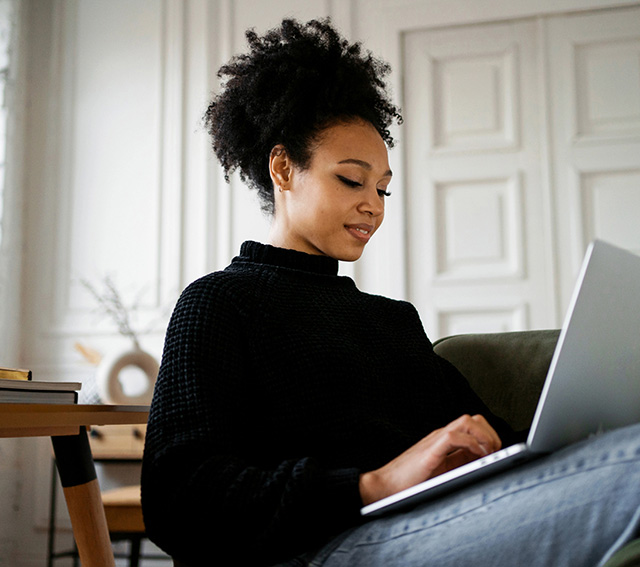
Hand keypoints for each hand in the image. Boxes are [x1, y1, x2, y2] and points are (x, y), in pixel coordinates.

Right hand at [359, 414, 501, 504]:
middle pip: (475, 418)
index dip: (490, 437)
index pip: (475, 426)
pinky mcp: (431, 448)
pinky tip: (476, 457)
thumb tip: (484, 469)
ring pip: (468, 421)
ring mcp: (436, 439)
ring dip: (485, 436)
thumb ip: (459, 466)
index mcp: (446, 440)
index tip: (499, 455)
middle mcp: (442, 435)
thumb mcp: (442, 473)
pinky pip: (455, 435)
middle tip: (496, 453)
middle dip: (491, 433)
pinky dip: (471, 444)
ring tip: (489, 454)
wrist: (384, 486)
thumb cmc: (410, 483)